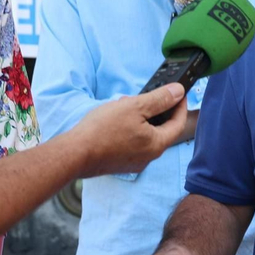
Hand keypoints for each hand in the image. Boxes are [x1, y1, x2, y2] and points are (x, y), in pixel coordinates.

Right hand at [71, 85, 189, 176]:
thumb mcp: (134, 107)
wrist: (75, 154)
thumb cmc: (103, 130)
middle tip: (146, 96)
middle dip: (155, 110)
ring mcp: (134, 162)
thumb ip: (159, 99)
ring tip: (125, 104)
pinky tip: (115, 120)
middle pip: (161, 130)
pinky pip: (132, 143)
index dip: (180, 106)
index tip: (178, 93)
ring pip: (145, 135)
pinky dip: (130, 129)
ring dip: (140, 118)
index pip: (178, 123)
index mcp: (157, 144)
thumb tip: (178, 92)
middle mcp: (149, 157)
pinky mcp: (120, 163)